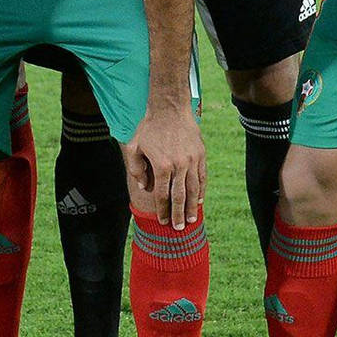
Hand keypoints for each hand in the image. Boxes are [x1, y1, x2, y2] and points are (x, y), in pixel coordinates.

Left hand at [123, 104, 205, 229]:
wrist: (169, 108)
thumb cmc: (149, 127)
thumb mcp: (134, 146)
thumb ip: (136, 169)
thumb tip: (145, 188)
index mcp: (161, 165)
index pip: (163, 195)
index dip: (162, 210)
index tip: (162, 221)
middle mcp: (178, 165)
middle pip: (179, 196)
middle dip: (178, 214)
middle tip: (178, 228)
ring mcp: (191, 160)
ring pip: (193, 189)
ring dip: (191, 206)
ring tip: (190, 220)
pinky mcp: (200, 154)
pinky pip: (202, 177)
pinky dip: (201, 191)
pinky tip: (199, 201)